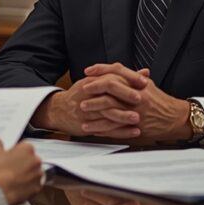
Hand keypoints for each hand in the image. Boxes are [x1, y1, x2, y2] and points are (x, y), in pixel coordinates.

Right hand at [0, 138, 42, 204]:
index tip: (9, 158)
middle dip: (22, 164)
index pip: (24, 147)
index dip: (15, 153)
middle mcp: (36, 160)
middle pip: (30, 160)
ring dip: (26, 175)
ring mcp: (38, 175)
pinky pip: (33, 185)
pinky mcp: (37, 188)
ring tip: (13, 179)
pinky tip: (17, 187)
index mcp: (27, 148)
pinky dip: (27, 186)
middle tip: (10, 169)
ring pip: (33, 173)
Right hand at [30, 67, 148, 137]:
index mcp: (94, 80)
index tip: (143, 81)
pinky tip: (132, 132)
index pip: (112, 74)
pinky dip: (120, 131)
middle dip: (125, 94)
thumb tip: (145, 73)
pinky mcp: (86, 125)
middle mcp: (89, 93)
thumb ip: (123, 78)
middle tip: (140, 99)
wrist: (58, 110)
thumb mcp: (98, 81)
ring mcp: (86, 109)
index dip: (129, 77)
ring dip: (123, 115)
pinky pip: (105, 128)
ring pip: (106, 111)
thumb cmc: (82, 95)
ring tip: (138, 119)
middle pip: (108, 90)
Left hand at [83, 63, 192, 142]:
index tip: (88, 71)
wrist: (175, 118)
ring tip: (82, 108)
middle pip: (110, 87)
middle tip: (82, 90)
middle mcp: (136, 94)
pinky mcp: (134, 125)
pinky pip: (113, 126)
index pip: (116, 70)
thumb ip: (131, 77)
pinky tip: (90, 127)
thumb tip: (114, 70)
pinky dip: (100, 126)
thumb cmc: (160, 101)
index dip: (100, 70)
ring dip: (94, 108)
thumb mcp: (147, 85)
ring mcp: (135, 110)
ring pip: (110, 107)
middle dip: (94, 88)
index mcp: (138, 83)